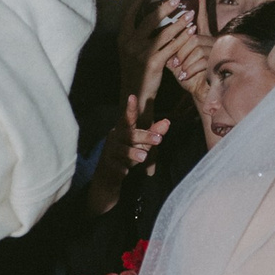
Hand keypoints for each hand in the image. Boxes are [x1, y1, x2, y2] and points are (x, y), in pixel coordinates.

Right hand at [87, 93, 168, 216]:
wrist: (107, 177)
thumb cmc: (126, 156)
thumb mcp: (141, 144)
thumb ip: (153, 133)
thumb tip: (168, 122)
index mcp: (123, 130)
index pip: (128, 118)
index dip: (130, 108)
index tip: (132, 96)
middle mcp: (115, 138)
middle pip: (129, 134)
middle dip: (144, 136)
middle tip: (159, 139)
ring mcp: (110, 152)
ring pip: (122, 150)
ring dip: (132, 153)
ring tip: (143, 157)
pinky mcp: (107, 166)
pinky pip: (114, 166)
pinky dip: (120, 169)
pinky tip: (125, 172)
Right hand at [118, 0, 191, 103]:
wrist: (135, 93)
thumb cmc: (135, 69)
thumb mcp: (129, 50)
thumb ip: (136, 35)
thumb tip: (149, 16)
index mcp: (123, 37)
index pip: (129, 13)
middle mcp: (130, 43)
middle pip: (150, 19)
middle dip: (165, 7)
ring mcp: (142, 53)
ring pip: (164, 32)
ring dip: (179, 22)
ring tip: (190, 14)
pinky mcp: (154, 62)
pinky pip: (172, 47)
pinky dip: (183, 38)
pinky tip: (191, 32)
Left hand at [163, 6, 214, 109]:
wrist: (201, 92)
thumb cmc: (188, 75)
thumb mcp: (176, 59)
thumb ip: (170, 46)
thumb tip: (157, 35)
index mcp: (201, 37)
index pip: (201, 16)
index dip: (201, 2)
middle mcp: (210, 40)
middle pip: (192, 35)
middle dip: (180, 48)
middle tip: (174, 60)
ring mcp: (214, 51)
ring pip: (195, 47)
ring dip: (184, 60)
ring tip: (179, 71)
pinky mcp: (216, 63)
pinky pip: (200, 61)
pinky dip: (189, 70)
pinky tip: (184, 76)